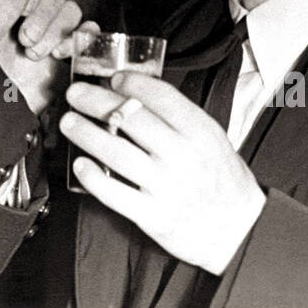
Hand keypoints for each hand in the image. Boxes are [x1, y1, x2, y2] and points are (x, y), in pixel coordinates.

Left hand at [0, 0, 92, 113]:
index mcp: (8, 1)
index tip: (17, 10)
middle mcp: (31, 12)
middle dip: (42, 15)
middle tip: (25, 39)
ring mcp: (51, 31)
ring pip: (70, 9)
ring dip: (57, 29)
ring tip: (37, 53)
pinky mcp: (69, 51)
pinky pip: (88, 30)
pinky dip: (84, 36)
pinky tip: (64, 52)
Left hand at [61, 71, 265, 274]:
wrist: (239, 230)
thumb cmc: (221, 179)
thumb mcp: (212, 139)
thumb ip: (180, 118)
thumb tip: (134, 92)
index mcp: (201, 132)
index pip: (161, 97)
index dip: (132, 83)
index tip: (113, 78)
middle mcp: (184, 156)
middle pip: (132, 120)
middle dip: (97, 101)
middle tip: (75, 93)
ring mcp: (167, 187)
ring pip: (118, 154)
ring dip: (87, 134)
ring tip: (68, 122)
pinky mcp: (154, 216)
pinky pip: (116, 195)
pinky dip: (94, 179)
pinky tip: (79, 164)